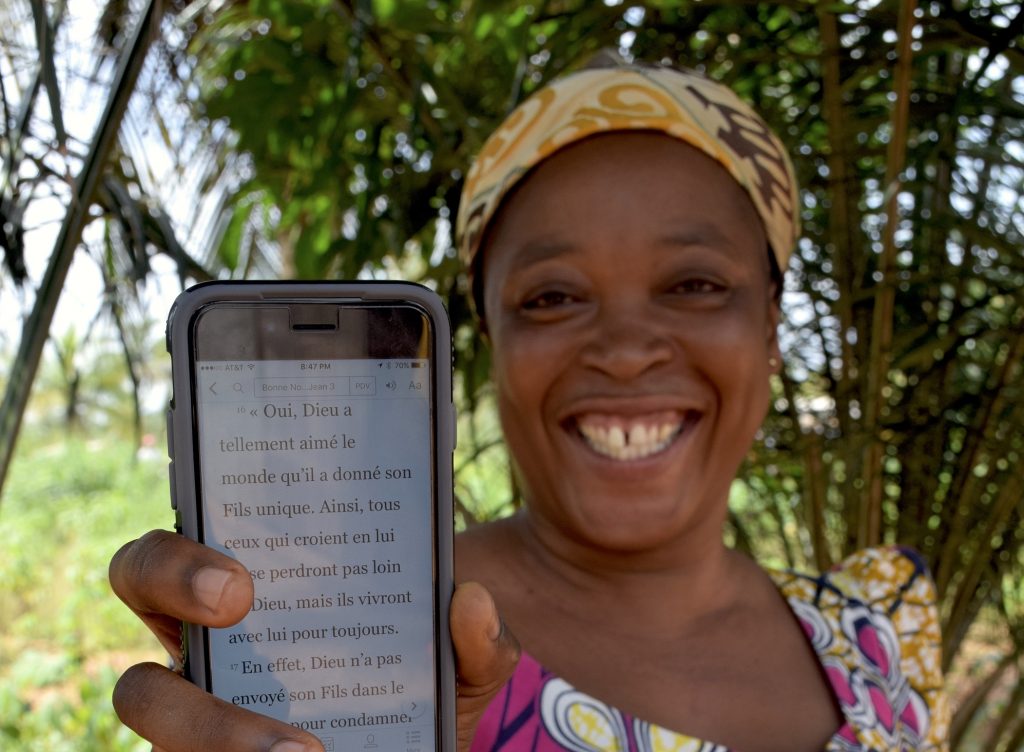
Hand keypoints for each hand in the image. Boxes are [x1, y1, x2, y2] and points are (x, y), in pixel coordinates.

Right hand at [109, 531, 518, 751]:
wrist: (422, 746)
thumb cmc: (424, 689)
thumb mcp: (463, 663)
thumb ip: (477, 637)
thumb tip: (469, 601)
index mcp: (255, 586)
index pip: (180, 545)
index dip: (180, 554)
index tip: (242, 583)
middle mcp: (208, 636)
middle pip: (138, 584)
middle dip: (172, 586)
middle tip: (240, 607)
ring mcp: (197, 700)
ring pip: (144, 696)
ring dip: (212, 726)